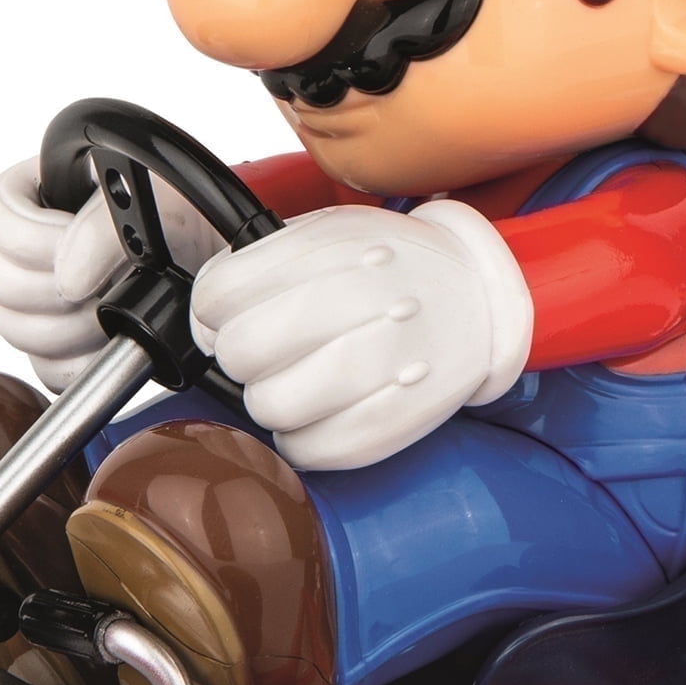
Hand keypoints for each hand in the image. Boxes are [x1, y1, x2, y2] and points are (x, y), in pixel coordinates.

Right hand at [0, 154, 229, 391]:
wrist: (218, 261)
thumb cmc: (190, 218)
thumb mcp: (158, 196)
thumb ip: (103, 226)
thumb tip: (67, 279)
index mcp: (41, 196)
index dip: (30, 237)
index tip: (70, 243)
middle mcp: (31, 249)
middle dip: (51, 290)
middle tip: (100, 286)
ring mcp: (42, 300)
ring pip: (14, 327)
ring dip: (68, 328)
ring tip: (111, 311)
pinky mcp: (62, 346)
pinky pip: (43, 368)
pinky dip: (77, 364)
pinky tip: (106, 345)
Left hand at [190, 202, 533, 471]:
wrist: (480, 295)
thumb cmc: (393, 267)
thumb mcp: (330, 233)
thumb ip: (263, 265)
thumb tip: (205, 319)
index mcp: (334, 247)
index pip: (220, 293)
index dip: (212, 312)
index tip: (230, 317)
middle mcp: (362, 300)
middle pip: (241, 351)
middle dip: (241, 356)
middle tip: (266, 352)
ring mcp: (385, 363)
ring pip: (270, 406)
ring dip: (269, 399)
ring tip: (297, 380)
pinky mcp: (396, 421)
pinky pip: (310, 450)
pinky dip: (300, 437)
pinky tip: (320, 411)